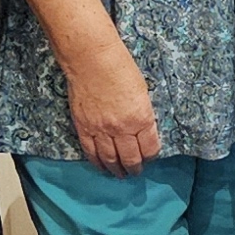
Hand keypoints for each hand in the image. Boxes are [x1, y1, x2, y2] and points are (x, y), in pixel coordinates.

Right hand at [60, 38, 163, 174]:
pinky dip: (97, 162)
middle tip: (135, 171)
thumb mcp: (142, 92)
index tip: (150, 157)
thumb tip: (143, 129)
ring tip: (120, 174)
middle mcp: (122, 128)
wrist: (91, 59)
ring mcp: (101, 130)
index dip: (151, 156)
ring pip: (111, 159)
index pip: (150, 148)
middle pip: (131, 158)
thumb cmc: (120, 68)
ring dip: (117, 170)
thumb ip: (143, 114)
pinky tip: (101, 166)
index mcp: (141, 118)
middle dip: (135, 168)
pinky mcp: (84, 127)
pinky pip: (91, 152)